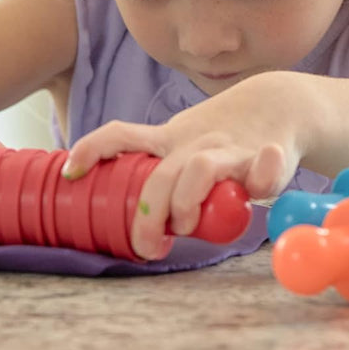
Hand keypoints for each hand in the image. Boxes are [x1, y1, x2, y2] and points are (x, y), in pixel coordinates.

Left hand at [64, 71, 313, 259]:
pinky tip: (257, 187)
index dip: (93, 149)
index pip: (123, 136)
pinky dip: (262, 176)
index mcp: (170, 139)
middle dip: (147, 216)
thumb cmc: (221, 134)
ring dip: (185, 204)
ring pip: (198, 171)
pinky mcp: (267, 159)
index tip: (71, 173)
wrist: (277, 103)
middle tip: (147, 246)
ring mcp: (229, 152)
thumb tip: (114, 210)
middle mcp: (196, 143)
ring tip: (186, 228)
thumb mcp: (180, 142)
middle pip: (160, 176)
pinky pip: (265, 170)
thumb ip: (156, 173)